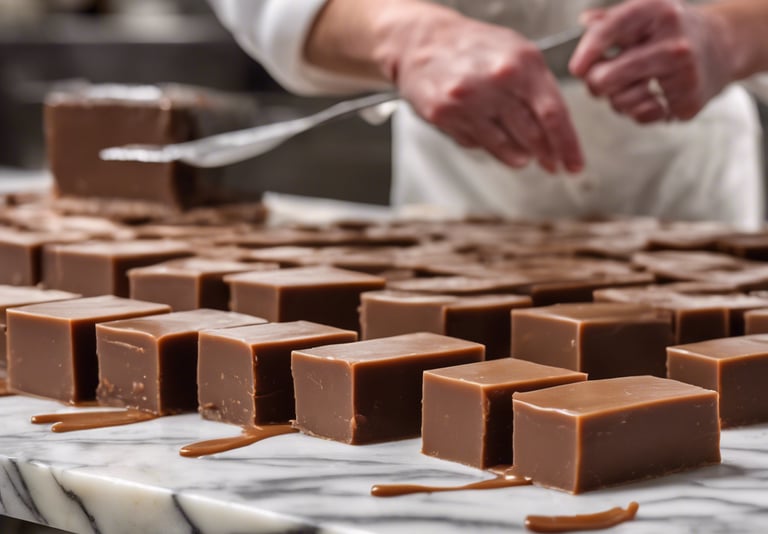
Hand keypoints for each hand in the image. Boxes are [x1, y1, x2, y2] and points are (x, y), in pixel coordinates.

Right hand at [380, 8, 583, 172]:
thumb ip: (539, 89)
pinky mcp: (445, 116)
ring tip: (521, 154)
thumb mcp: (517, 54)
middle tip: (551, 163)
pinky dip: (487, 144)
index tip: (574, 165)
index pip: (553, 114)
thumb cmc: (474, 47)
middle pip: (532, 135)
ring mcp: (468, 101)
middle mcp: (496, 81)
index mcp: (522, 63)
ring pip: (506, 147)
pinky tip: (484, 130)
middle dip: (546, 155)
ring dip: (518, 156)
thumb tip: (557, 132)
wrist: (423, 42)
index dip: (567, 146)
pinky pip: (477, 144)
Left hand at [569, 0, 735, 122]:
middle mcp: (672, 42)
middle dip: (595, 83)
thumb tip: (584, 22)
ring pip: (620, 101)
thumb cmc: (674, 31)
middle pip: (606, 77)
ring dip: (618, 99)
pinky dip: (640, 111)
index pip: (611, 30)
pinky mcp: (689, 99)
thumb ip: (611, 20)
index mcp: (657, 13)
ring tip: (634, 86)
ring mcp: (683, 73)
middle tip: (600, 82)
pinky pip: (643, 116)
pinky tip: (652, 97)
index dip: (588, 51)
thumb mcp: (645, 15)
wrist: (723, 46)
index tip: (576, 68)